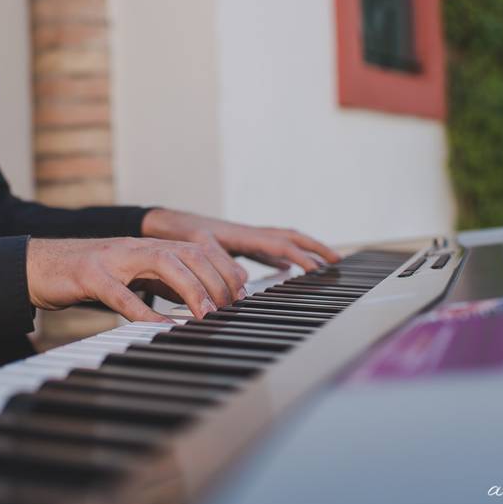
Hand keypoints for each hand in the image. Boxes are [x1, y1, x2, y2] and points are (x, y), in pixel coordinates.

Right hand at [24, 237, 247, 322]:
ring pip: (162, 262)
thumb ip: (165, 285)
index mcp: (149, 246)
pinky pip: (120, 293)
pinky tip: (160, 326)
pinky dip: (143, 310)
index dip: (224, 269)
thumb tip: (201, 301)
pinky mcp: (89, 275)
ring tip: (206, 314)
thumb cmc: (87, 275)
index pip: (198, 249)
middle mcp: (136, 247)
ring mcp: (112, 258)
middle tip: (230, 308)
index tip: (241, 293)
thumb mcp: (134, 277)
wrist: (37, 266)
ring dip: (190, 289)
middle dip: (215, 279)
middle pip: (188, 252)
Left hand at [141, 209, 340, 270]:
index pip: (279, 243)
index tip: (319, 269)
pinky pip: (268, 250)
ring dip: (303, 251)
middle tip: (338, 261)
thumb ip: (219, 262)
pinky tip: (289, 269)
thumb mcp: (197, 247)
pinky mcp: (238, 245)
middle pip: (290, 237)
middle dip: (315, 247)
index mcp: (242, 234)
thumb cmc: (179, 233)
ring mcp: (245, 238)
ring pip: (282, 242)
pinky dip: (284, 257)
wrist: (164, 223)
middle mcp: (248, 234)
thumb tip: (244, 280)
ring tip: (323, 264)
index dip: (300, 256)